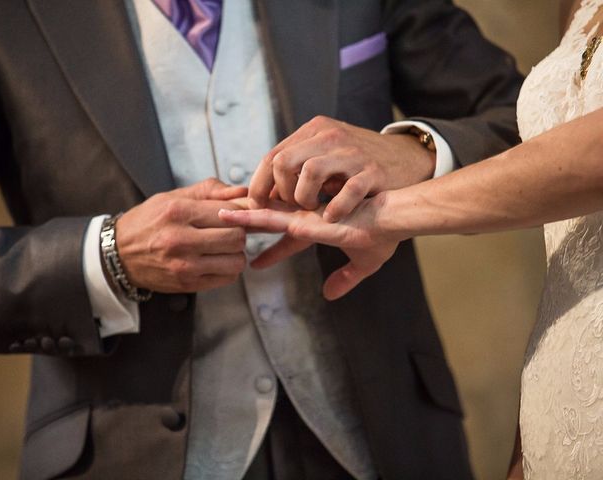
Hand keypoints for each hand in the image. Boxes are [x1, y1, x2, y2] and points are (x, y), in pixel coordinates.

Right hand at [115, 178, 247, 292]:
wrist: (119, 254)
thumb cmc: (148, 222)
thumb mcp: (173, 197)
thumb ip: (210, 191)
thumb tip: (243, 191)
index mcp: (178, 212)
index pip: (229, 213)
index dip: (239, 213)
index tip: (234, 215)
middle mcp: (180, 239)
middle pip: (236, 237)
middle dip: (239, 233)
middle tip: (230, 232)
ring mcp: (184, 265)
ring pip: (236, 261)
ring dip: (236, 254)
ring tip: (223, 248)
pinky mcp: (187, 284)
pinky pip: (227, 278)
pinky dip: (228, 269)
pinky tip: (216, 261)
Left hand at [219, 193, 399, 299]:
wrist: (395, 217)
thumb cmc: (383, 234)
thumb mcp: (363, 263)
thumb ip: (345, 278)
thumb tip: (329, 295)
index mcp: (318, 227)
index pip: (288, 239)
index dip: (271, 253)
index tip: (255, 263)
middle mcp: (308, 219)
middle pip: (271, 219)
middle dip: (248, 222)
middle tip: (222, 221)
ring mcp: (307, 218)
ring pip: (268, 216)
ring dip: (244, 217)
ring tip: (219, 216)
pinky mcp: (309, 220)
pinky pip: (276, 219)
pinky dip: (256, 218)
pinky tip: (238, 217)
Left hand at [248, 116, 434, 221]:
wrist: (407, 157)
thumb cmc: (357, 166)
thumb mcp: (325, 159)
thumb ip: (295, 174)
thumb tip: (259, 200)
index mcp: (313, 132)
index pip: (272, 156)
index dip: (259, 184)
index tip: (255, 205)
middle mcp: (330, 137)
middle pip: (284, 161)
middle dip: (280, 192)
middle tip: (289, 208)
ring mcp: (352, 154)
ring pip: (312, 171)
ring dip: (305, 198)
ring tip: (313, 210)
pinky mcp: (374, 171)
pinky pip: (349, 189)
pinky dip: (337, 207)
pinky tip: (333, 217)